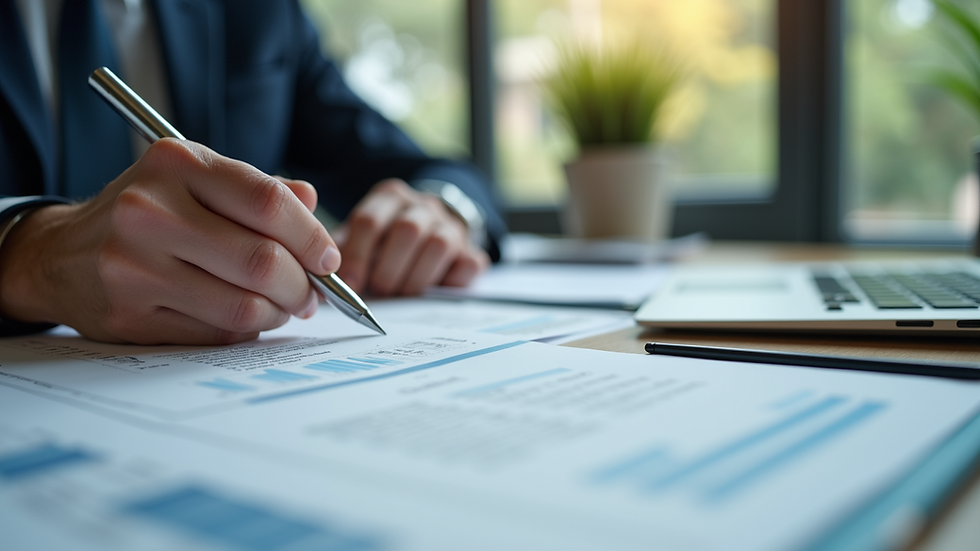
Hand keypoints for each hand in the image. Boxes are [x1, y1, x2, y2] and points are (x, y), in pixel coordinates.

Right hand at [0, 139, 339, 344]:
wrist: (59, 253)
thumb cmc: (147, 211)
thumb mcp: (195, 179)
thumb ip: (257, 189)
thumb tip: (312, 204)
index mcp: (175, 164)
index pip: (268, 202)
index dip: (312, 236)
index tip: (329, 258)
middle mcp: (149, 211)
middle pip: (262, 261)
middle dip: (302, 285)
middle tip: (311, 293)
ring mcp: (134, 266)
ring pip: (243, 305)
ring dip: (278, 312)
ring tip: (282, 306)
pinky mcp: (128, 315)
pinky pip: (216, 333)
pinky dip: (246, 329)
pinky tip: (245, 317)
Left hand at [336, 179, 489, 295]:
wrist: (434, 227)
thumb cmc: (387, 240)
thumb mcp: (362, 236)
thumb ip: (343, 251)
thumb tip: (319, 286)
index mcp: (389, 197)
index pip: (369, 221)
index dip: (357, 256)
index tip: (350, 285)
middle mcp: (423, 205)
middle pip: (407, 231)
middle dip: (388, 270)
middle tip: (379, 292)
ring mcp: (452, 225)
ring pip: (439, 245)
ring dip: (416, 278)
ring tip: (402, 294)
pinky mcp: (473, 250)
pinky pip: (470, 263)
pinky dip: (453, 281)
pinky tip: (435, 290)